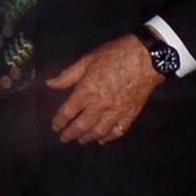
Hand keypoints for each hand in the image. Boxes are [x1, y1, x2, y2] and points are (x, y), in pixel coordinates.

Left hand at [44, 34, 163, 143]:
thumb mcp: (87, 60)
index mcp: (87, 90)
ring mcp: (116, 111)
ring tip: (80, 140)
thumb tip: (49, 84)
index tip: (55, 126)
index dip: (60, 121)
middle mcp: (100, 104)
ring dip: (87, 137)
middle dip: (71, 134)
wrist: (145, 58)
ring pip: (99, 131)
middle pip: (82, 125)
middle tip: (64, 138)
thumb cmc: (114, 55)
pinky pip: (117, 131)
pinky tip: (102, 139)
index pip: (69, 111)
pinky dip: (108, 138)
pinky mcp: (130, 114)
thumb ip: (68, 75)